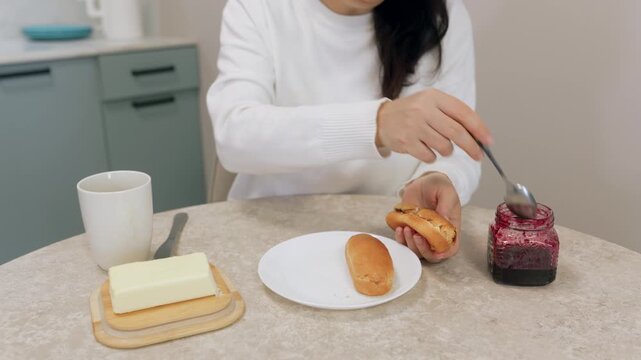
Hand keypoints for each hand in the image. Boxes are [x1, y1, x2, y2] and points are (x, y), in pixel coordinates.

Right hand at [375, 88, 491, 162]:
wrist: (381, 120)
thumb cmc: (412, 112)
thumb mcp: (430, 104)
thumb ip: (452, 115)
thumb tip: (478, 135)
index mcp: (434, 97)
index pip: (463, 113)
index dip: (479, 128)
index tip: (488, 141)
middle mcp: (424, 110)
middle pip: (457, 133)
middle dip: (471, 147)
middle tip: (478, 155)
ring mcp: (414, 126)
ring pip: (444, 146)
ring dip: (446, 150)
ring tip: (438, 144)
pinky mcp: (406, 142)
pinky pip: (429, 156)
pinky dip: (431, 156)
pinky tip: (425, 149)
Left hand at [395, 172, 460, 262]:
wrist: (424, 181)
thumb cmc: (439, 186)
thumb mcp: (446, 191)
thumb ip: (446, 205)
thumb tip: (444, 219)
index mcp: (449, 228)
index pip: (450, 248)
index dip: (444, 254)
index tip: (436, 252)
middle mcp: (435, 235)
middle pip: (431, 254)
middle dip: (422, 249)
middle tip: (416, 235)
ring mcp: (421, 233)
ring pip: (415, 250)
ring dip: (410, 244)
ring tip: (406, 228)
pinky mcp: (409, 229)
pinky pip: (403, 241)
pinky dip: (400, 239)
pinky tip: (399, 228)